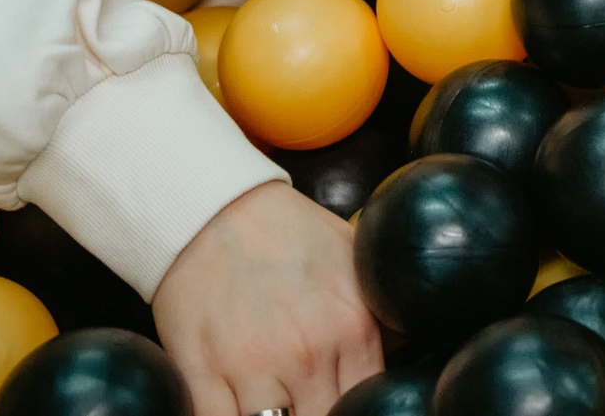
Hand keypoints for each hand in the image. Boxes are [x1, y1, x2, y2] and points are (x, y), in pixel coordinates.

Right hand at [155, 181, 381, 415]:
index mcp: (352, 329)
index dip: (353, 411)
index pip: (365, 403)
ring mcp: (252, 368)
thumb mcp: (354, 263)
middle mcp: (307, 355)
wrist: (213, 209)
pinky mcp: (202, 374)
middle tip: (305, 401)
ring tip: (276, 402)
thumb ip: (377, 317)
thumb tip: (401, 353)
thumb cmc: (286, 234)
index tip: (339, 405)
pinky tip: (237, 407)